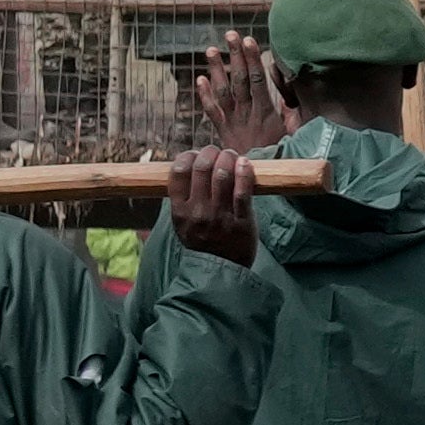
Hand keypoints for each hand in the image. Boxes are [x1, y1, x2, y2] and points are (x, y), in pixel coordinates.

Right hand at [154, 140, 262, 266]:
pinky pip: (243, 191)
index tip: (195, 154)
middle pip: (202, 168)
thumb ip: (182, 198)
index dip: (188, 156)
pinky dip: (244, 172)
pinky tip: (244, 163)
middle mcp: (198, 212)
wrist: (220, 272)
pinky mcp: (242, 221)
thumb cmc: (202, 243)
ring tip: (231, 156)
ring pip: (223, 175)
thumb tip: (189, 165)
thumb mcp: (182, 223)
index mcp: (180, 211)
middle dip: (211, 152)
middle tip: (217, 152)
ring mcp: (220, 217)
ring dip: (228, 158)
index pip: (179, 172)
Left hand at [176, 32, 286, 151]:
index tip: (249, 41)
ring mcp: (232, 122)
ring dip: (216, 70)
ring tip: (211, 50)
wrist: (261, 178)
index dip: (252, 60)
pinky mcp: (223, 131)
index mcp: (265, 113)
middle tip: (230, 35)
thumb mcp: (295, 131)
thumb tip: (288, 82)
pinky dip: (204, 95)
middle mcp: (246, 114)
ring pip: (222, 91)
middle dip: (235, 56)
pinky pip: (211, 111)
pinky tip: (200, 79)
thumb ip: (292, 107)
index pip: (257, 80)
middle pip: (238, 80)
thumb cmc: (283, 154)